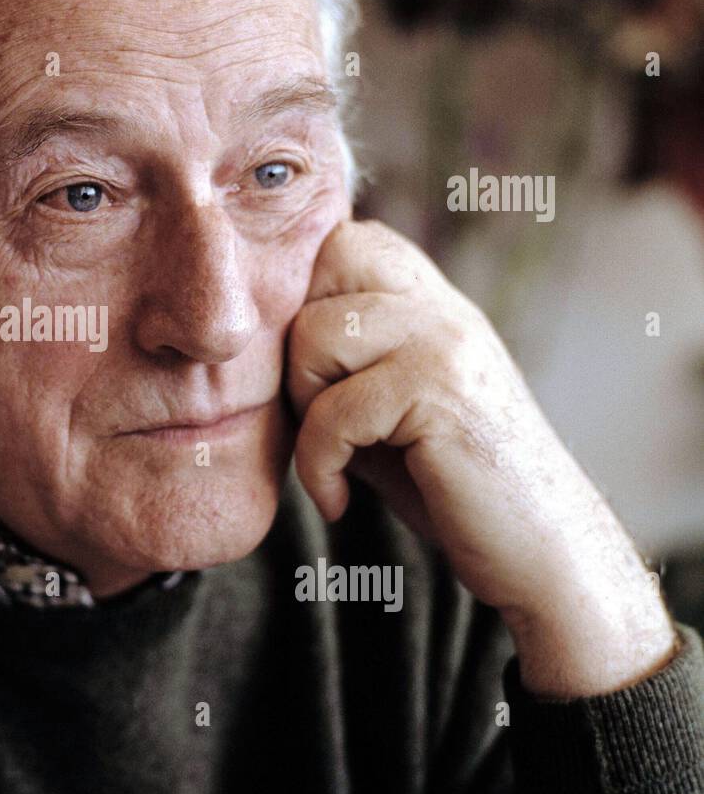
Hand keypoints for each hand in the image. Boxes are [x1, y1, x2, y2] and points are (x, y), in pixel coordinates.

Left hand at [286, 219, 676, 697]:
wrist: (540, 551)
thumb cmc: (449, 486)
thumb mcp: (384, 408)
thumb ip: (340, 363)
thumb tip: (252, 337)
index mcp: (433, 301)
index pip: (344, 241)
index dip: (307, 301)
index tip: (316, 381)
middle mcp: (444, 307)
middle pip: (322, 271)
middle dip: (298, 352)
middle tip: (319, 419)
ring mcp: (446, 342)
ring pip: (315, 337)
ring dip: (305, 410)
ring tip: (334, 459)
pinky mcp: (441, 393)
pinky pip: (332, 412)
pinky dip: (318, 467)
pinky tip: (339, 500)